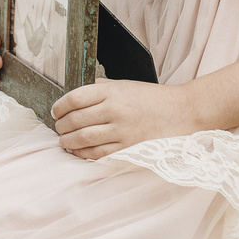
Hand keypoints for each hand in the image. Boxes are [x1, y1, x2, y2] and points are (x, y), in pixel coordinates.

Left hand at [51, 79, 196, 158]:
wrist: (182, 112)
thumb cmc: (153, 99)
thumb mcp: (125, 85)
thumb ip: (101, 88)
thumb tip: (77, 94)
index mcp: (112, 91)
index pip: (75, 98)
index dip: (59, 107)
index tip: (56, 111)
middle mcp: (115, 110)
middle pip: (75, 120)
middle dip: (61, 126)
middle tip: (59, 127)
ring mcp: (121, 131)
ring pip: (83, 138)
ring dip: (68, 141)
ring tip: (64, 141)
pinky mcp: (128, 148)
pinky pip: (98, 154)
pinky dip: (83, 154)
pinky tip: (77, 152)